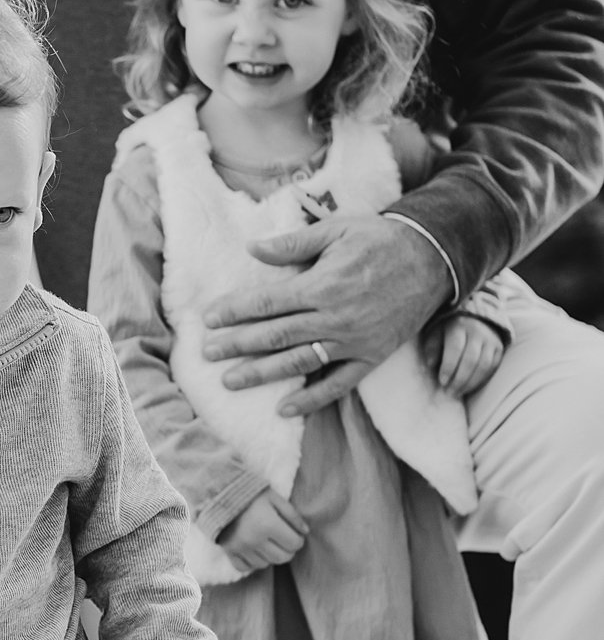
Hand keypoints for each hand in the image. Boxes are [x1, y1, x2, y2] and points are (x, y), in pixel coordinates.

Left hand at [201, 215, 450, 415]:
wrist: (432, 259)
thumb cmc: (380, 239)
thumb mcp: (336, 230)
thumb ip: (292, 245)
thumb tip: (251, 248)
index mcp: (321, 285)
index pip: (266, 303)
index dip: (234, 311)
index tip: (208, 319)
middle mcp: (334, 318)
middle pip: (275, 336)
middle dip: (237, 345)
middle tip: (207, 353)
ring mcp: (353, 342)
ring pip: (298, 362)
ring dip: (262, 374)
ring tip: (231, 381)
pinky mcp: (371, 357)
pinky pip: (338, 385)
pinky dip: (312, 399)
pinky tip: (285, 409)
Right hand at [217, 486, 308, 570]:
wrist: (218, 494)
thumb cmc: (250, 494)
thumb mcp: (274, 497)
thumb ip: (292, 515)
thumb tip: (305, 532)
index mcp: (268, 524)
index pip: (294, 544)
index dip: (298, 540)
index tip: (294, 533)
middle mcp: (254, 540)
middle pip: (282, 558)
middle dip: (288, 550)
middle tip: (284, 539)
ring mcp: (241, 548)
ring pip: (266, 564)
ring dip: (271, 556)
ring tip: (269, 542)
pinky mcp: (229, 552)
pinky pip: (246, 567)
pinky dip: (253, 562)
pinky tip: (255, 550)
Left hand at [425, 312, 504, 397]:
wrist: (474, 318)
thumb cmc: (449, 330)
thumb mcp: (436, 333)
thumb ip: (432, 347)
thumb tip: (431, 365)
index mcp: (459, 326)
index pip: (455, 349)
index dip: (448, 367)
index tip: (442, 382)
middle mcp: (477, 331)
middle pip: (470, 360)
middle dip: (459, 379)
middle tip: (449, 392)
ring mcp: (490, 340)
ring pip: (484, 365)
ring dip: (470, 383)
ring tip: (458, 392)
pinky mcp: (499, 348)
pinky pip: (492, 367)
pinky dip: (481, 380)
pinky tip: (470, 387)